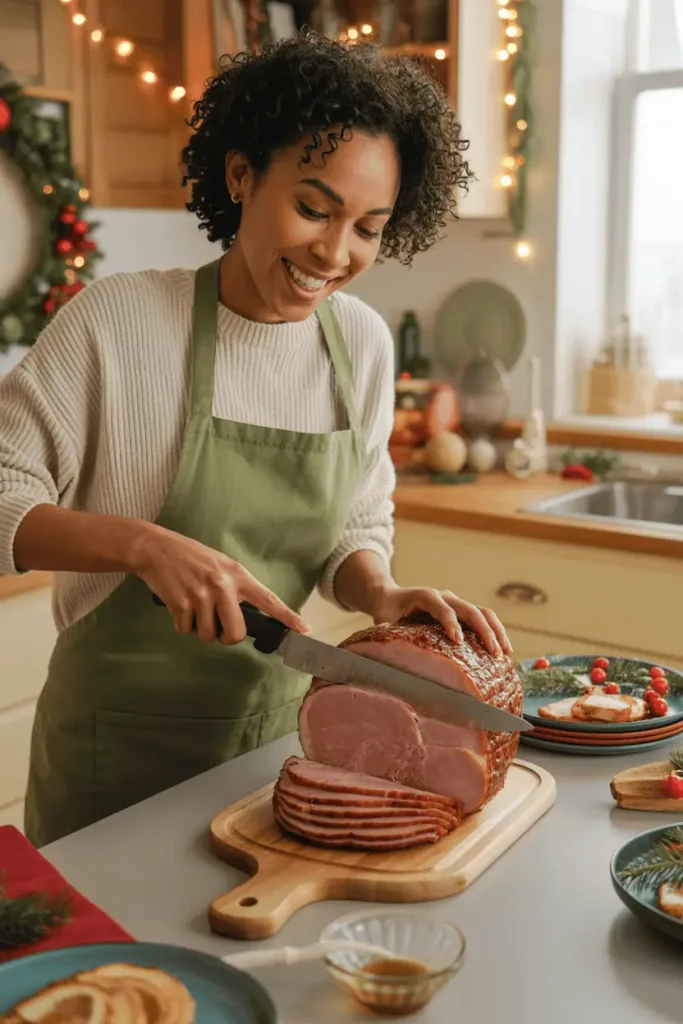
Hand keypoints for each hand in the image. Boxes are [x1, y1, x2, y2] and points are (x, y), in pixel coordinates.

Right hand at [132, 524, 308, 643]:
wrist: (156, 548)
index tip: (303, 629)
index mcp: (237, 574)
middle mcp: (222, 585)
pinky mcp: (181, 605)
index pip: (268, 599)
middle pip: (236, 632)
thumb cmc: (190, 556)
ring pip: (209, 636)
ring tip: (194, 608)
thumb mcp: (220, 564)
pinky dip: (182, 624)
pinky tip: (179, 605)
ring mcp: (201, 596)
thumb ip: (234, 586)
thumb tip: (244, 614)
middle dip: (228, 637)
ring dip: (201, 629)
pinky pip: (186, 630)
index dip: (287, 616)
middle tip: (220, 630)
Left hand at [370, 584, 511, 657]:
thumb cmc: (387, 612)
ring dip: (495, 631)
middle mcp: (444, 596)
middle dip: (483, 631)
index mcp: (425, 596)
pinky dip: (495, 631)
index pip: (442, 609)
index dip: (451, 624)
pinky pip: (483, 618)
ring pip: (482, 612)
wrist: (390, 597)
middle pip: (469, 609)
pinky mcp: (461, 610)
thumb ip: (386, 633)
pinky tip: (503, 650)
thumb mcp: (382, 621)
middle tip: (492, 653)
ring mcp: (455, 602)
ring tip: (504, 653)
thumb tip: (387, 653)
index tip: (459, 642)